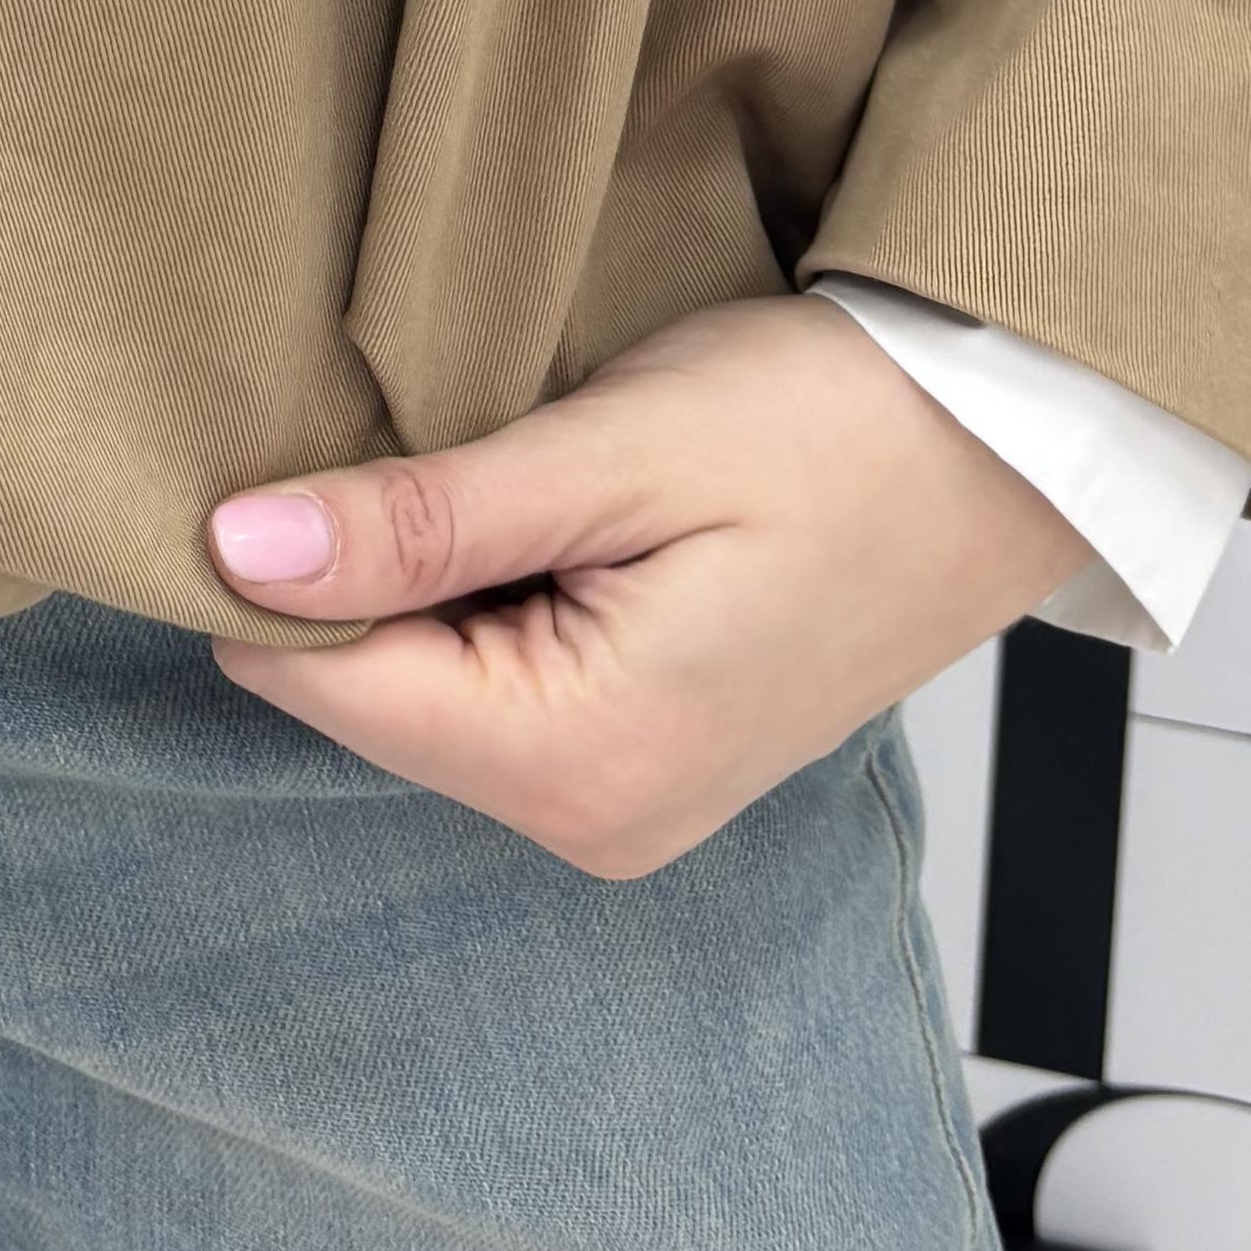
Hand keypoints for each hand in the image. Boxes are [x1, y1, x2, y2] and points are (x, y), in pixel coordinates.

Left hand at [204, 291, 1076, 876]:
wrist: (1014, 447)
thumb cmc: (839, 427)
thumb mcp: (618, 449)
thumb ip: (423, 520)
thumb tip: (236, 551)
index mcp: (578, 765)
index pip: (318, 677)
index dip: (281, 554)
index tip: (309, 438)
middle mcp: (592, 823)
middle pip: (366, 690)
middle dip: (366, 564)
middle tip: (446, 427)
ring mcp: (624, 804)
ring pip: (424, 685)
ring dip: (432, 574)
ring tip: (521, 462)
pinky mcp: (648, 760)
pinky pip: (499, 687)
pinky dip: (493, 595)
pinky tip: (554, 513)